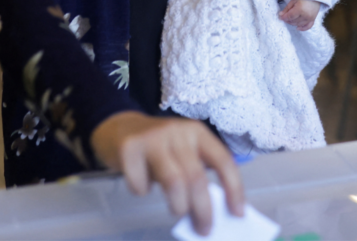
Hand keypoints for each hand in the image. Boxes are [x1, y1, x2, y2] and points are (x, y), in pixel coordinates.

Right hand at [90, 111, 244, 235]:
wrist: (119, 127)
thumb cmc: (158, 147)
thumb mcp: (182, 151)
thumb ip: (197, 172)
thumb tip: (215, 210)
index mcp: (197, 132)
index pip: (222, 160)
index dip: (233, 188)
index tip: (237, 213)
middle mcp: (177, 131)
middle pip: (197, 177)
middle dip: (204, 209)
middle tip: (204, 229)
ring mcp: (151, 138)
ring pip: (173, 182)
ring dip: (179, 205)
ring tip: (177, 211)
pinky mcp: (128, 148)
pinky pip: (140, 183)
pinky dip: (142, 192)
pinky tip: (142, 185)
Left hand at [279, 0, 321, 30]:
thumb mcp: (293, 0)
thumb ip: (287, 8)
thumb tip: (280, 15)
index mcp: (300, 9)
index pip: (290, 16)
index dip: (284, 17)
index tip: (280, 17)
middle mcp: (305, 15)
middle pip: (294, 21)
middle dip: (288, 20)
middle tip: (284, 17)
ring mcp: (310, 18)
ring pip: (299, 24)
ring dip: (293, 23)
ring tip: (290, 20)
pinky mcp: (313, 19)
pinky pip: (308, 26)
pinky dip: (302, 28)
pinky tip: (297, 28)